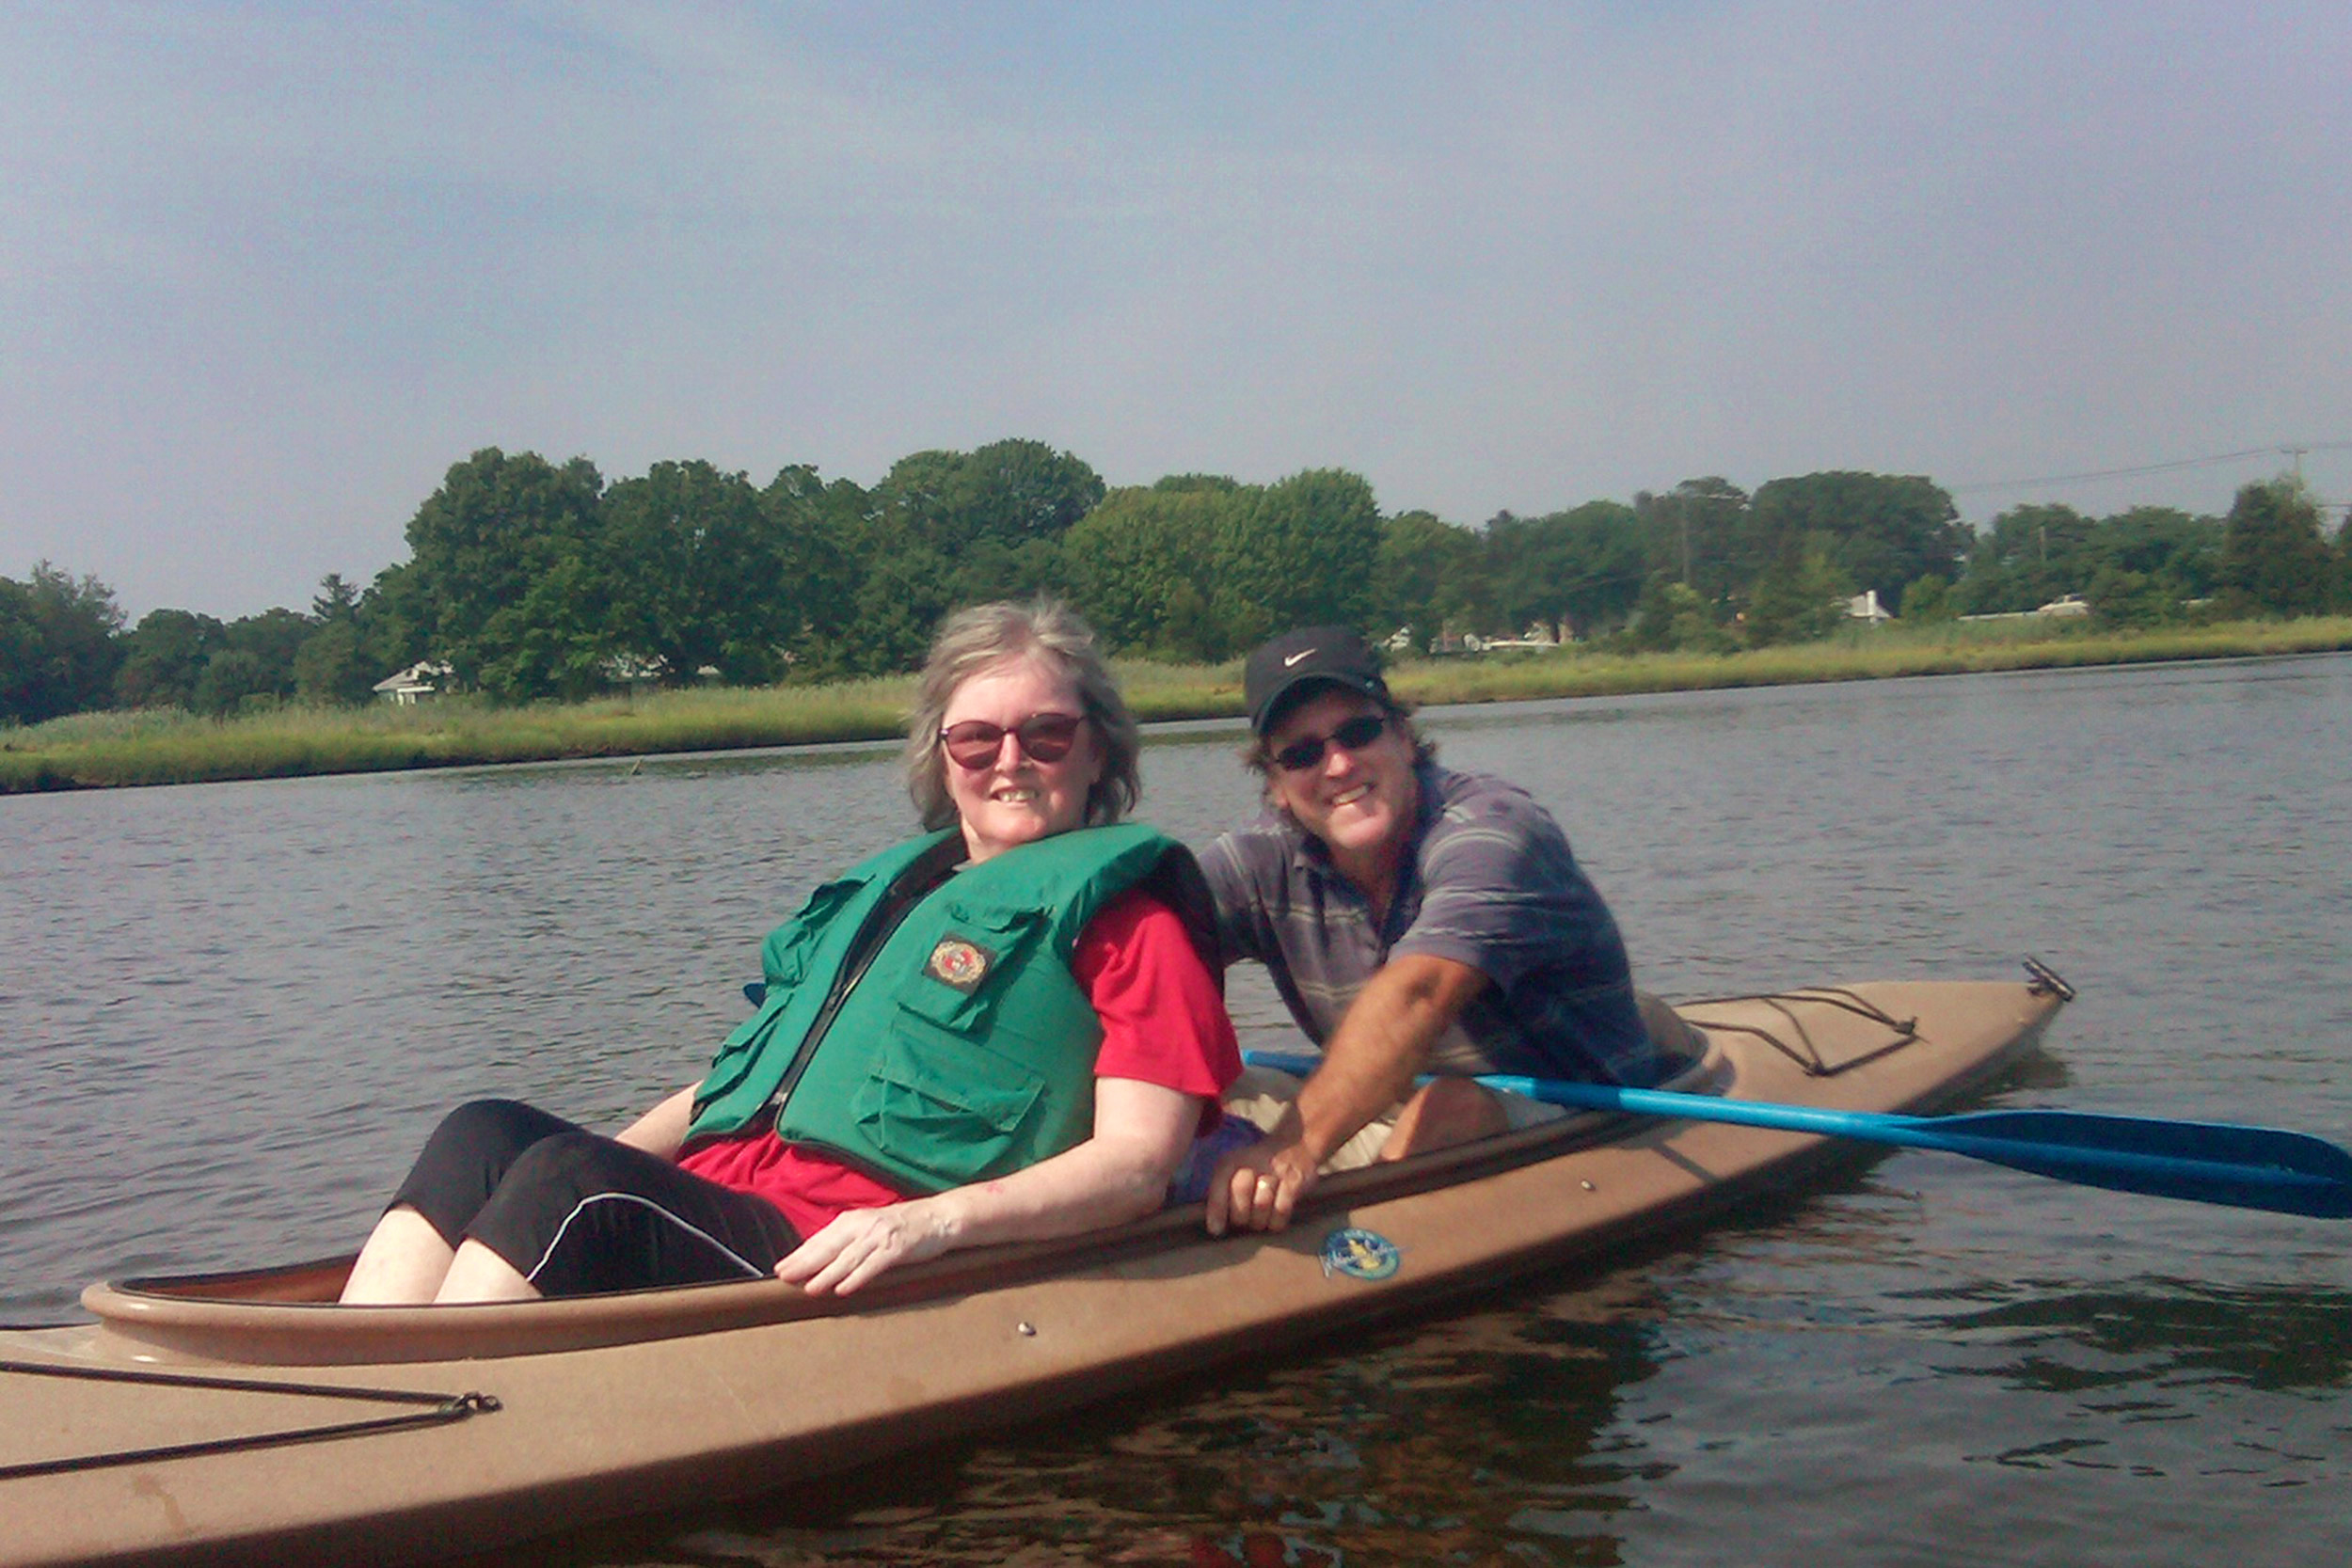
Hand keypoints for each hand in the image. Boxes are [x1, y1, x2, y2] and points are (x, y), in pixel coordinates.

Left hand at [775, 1201, 952, 1295]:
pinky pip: (873, 1265)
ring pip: (848, 1258)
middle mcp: (863, 1225)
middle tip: (784, 1277)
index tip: (780, 1268)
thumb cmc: (902, 1226)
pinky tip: (844, 1289)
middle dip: (805, 1263)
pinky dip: (857, 1277)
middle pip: (829, 1247)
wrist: (939, 1217)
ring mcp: (880, 1236)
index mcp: (853, 1219)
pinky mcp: (897, 1248)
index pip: (820, 1239)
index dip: (799, 1254)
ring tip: (810, 1288)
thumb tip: (819, 1259)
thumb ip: (847, 1240)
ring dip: (827, 1274)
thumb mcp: (870, 1228)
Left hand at [1204, 1122, 1320, 1235]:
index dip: (1216, 1209)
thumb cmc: (1258, 1169)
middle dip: (1240, 1216)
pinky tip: (1275, 1219)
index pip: (1219, 1184)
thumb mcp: (1234, 1171)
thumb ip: (1221, 1192)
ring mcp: (1276, 1170)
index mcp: (1231, 1161)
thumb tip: (1211, 1224)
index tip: (1216, 1230)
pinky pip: (1282, 1210)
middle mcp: (1252, 1161)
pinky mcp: (1295, 1180)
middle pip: (1241, 1195)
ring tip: (1260, 1219)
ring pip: (1261, 1204)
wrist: (1296, 1147)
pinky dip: (1276, 1221)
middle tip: (1244, 1222)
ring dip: (1259, 1220)